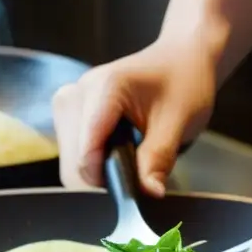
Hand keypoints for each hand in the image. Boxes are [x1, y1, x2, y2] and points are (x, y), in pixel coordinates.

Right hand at [52, 38, 216, 197]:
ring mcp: (68, 104)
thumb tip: (150, 192)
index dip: (109, 179)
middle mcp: (76, 93)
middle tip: (139, 170)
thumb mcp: (179, 122)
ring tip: (131, 154)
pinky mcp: (69, 115)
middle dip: (105, 179)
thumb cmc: (183, 82)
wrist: (180, 59)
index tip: (135, 186)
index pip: (87, 154)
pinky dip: (95, 165)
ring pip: (70, 164)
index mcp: (103, 88)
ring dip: (99, 173)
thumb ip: (159, 158)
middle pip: (73, 163)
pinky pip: (73, 157)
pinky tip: (118, 151)